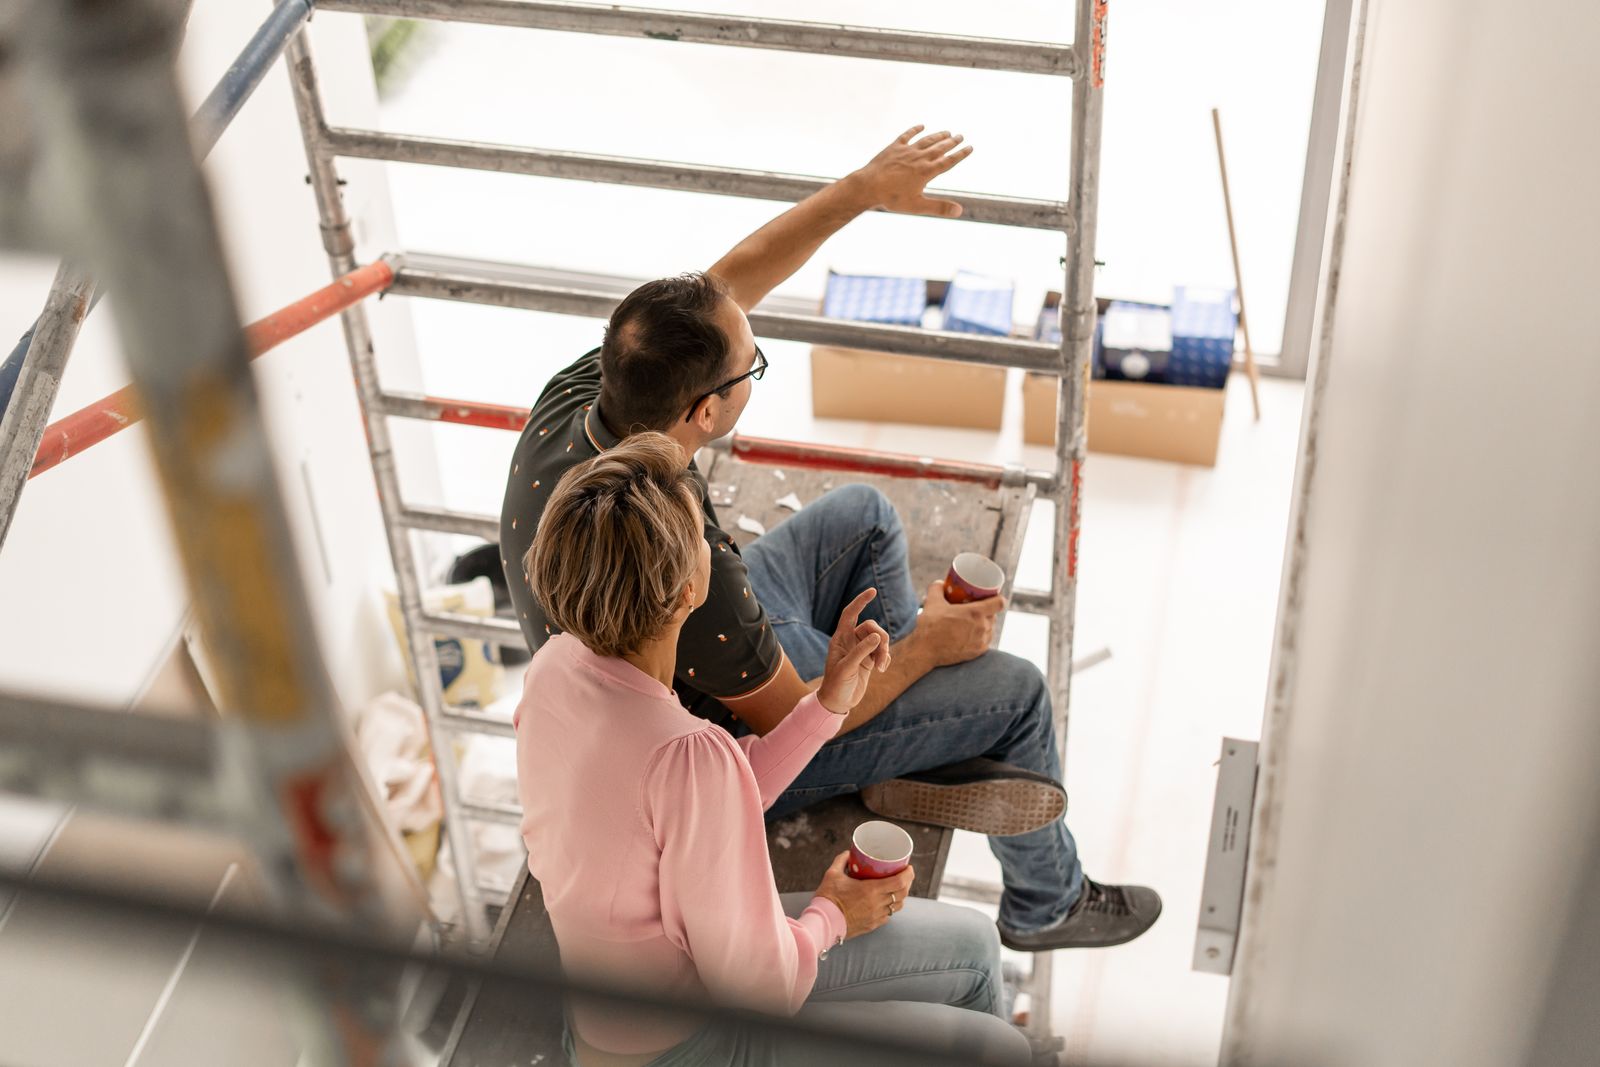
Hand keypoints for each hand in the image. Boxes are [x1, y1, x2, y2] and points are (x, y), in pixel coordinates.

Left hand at [816, 588, 892, 714]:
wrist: (838, 703)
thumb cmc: (836, 685)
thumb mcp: (847, 668)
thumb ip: (862, 651)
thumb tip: (878, 636)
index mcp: (840, 639)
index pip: (850, 614)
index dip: (860, 601)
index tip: (872, 591)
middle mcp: (851, 641)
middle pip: (871, 628)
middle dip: (881, 639)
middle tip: (881, 657)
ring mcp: (861, 650)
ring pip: (880, 640)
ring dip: (884, 652)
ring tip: (881, 667)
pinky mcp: (869, 660)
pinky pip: (883, 651)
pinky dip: (886, 658)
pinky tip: (881, 670)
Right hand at [816, 852, 914, 939]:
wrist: (823, 923)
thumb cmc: (828, 898)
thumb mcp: (832, 874)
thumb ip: (841, 861)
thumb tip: (849, 853)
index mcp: (871, 890)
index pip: (899, 882)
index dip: (908, 874)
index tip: (909, 867)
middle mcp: (877, 904)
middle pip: (902, 894)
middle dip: (908, 883)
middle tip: (905, 875)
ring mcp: (876, 917)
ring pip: (897, 907)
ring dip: (900, 896)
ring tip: (897, 888)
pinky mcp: (872, 926)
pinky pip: (887, 916)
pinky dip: (890, 908)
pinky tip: (885, 903)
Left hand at [848, 125, 974, 218]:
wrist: (868, 186)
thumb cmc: (892, 198)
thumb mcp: (917, 206)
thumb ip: (939, 207)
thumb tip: (959, 211)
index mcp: (926, 171)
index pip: (949, 161)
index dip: (960, 154)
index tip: (970, 147)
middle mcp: (919, 158)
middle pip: (940, 147)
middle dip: (952, 142)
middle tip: (961, 136)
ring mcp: (906, 151)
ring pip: (926, 140)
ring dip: (938, 136)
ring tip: (947, 132)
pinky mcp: (894, 148)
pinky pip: (907, 135)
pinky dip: (915, 130)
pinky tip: (921, 126)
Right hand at [913, 580, 1004, 666]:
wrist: (925, 651)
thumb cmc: (930, 625)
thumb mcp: (932, 602)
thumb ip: (937, 588)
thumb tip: (940, 583)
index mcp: (976, 612)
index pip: (999, 603)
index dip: (998, 598)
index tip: (992, 597)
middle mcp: (982, 627)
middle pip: (993, 615)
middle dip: (988, 611)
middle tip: (977, 607)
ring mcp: (981, 641)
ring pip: (990, 629)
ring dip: (985, 624)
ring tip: (974, 621)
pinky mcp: (977, 652)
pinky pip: (985, 641)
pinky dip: (981, 636)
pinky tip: (973, 634)